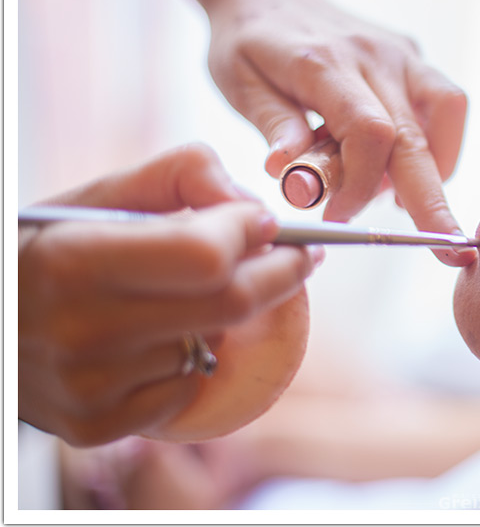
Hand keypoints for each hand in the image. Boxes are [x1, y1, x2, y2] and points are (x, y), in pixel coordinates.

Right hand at [18, 144, 319, 445]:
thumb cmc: (52, 249)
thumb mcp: (97, 197)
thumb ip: (179, 176)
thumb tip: (255, 206)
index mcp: (75, 261)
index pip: (205, 255)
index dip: (249, 232)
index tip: (268, 220)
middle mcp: (80, 331)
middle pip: (230, 305)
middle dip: (283, 272)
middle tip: (303, 255)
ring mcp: (89, 388)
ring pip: (210, 344)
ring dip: (223, 315)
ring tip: (193, 294)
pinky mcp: (95, 426)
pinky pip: (185, 387)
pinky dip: (192, 358)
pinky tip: (162, 338)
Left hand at [205, 0, 472, 265]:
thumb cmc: (246, 42)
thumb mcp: (238, 82)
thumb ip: (272, 124)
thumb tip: (288, 171)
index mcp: (323, 63)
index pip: (370, 134)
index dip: (362, 186)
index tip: (336, 217)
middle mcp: (371, 55)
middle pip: (416, 136)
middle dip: (433, 202)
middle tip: (450, 253)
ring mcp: (399, 52)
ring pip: (443, 116)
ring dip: (437, 169)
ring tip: (409, 204)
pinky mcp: (412, 55)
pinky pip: (445, 102)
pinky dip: (440, 143)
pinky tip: (411, 167)